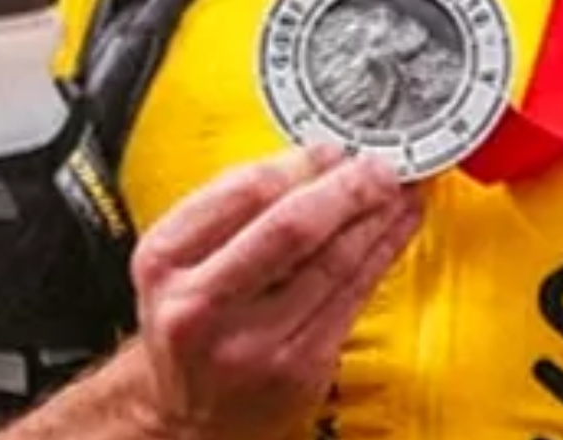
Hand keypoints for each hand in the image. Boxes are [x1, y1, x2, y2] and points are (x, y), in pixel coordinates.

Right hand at [128, 144, 422, 439]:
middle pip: (292, 228)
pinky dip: (381, 253)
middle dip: (348, 188)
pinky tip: (395, 229)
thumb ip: (235, 209)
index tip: (332, 148)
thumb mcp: (183, 260)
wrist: (189, 413)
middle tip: (378, 166)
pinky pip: (353, 295)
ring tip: (397, 190)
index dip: (301, 163)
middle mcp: (201, 306)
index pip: (244, 191)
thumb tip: (317, 161)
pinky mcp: (298, 368)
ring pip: (333, 262)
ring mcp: (253, 343)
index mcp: (165, 261)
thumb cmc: (193, 325)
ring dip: (377, 217)